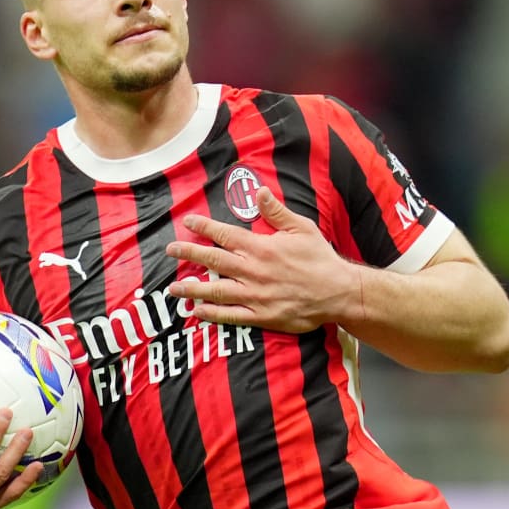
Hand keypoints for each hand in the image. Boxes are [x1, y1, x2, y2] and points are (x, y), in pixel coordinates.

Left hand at [165, 187, 361, 332]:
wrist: (338, 292)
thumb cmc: (320, 258)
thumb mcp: (301, 228)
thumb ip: (276, 212)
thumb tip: (259, 191)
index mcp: (261, 248)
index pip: (225, 235)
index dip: (204, 227)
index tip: (188, 222)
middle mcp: (253, 271)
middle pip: (213, 261)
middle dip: (189, 254)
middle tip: (170, 250)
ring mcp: (255, 296)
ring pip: (216, 291)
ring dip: (192, 289)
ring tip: (174, 288)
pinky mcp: (261, 316)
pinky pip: (231, 316)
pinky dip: (212, 314)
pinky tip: (197, 312)